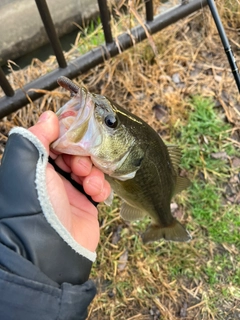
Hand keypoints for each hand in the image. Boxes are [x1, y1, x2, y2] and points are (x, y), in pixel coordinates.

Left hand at [29, 111, 110, 251]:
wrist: (50, 249)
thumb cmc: (35, 204)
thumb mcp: (29, 164)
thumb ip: (35, 137)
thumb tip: (50, 116)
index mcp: (37, 165)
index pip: (55, 140)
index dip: (68, 135)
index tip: (78, 132)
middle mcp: (52, 176)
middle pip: (76, 153)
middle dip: (82, 154)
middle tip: (80, 165)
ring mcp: (70, 190)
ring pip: (90, 168)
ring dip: (93, 171)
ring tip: (89, 182)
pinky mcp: (87, 204)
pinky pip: (100, 187)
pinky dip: (101, 187)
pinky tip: (96, 194)